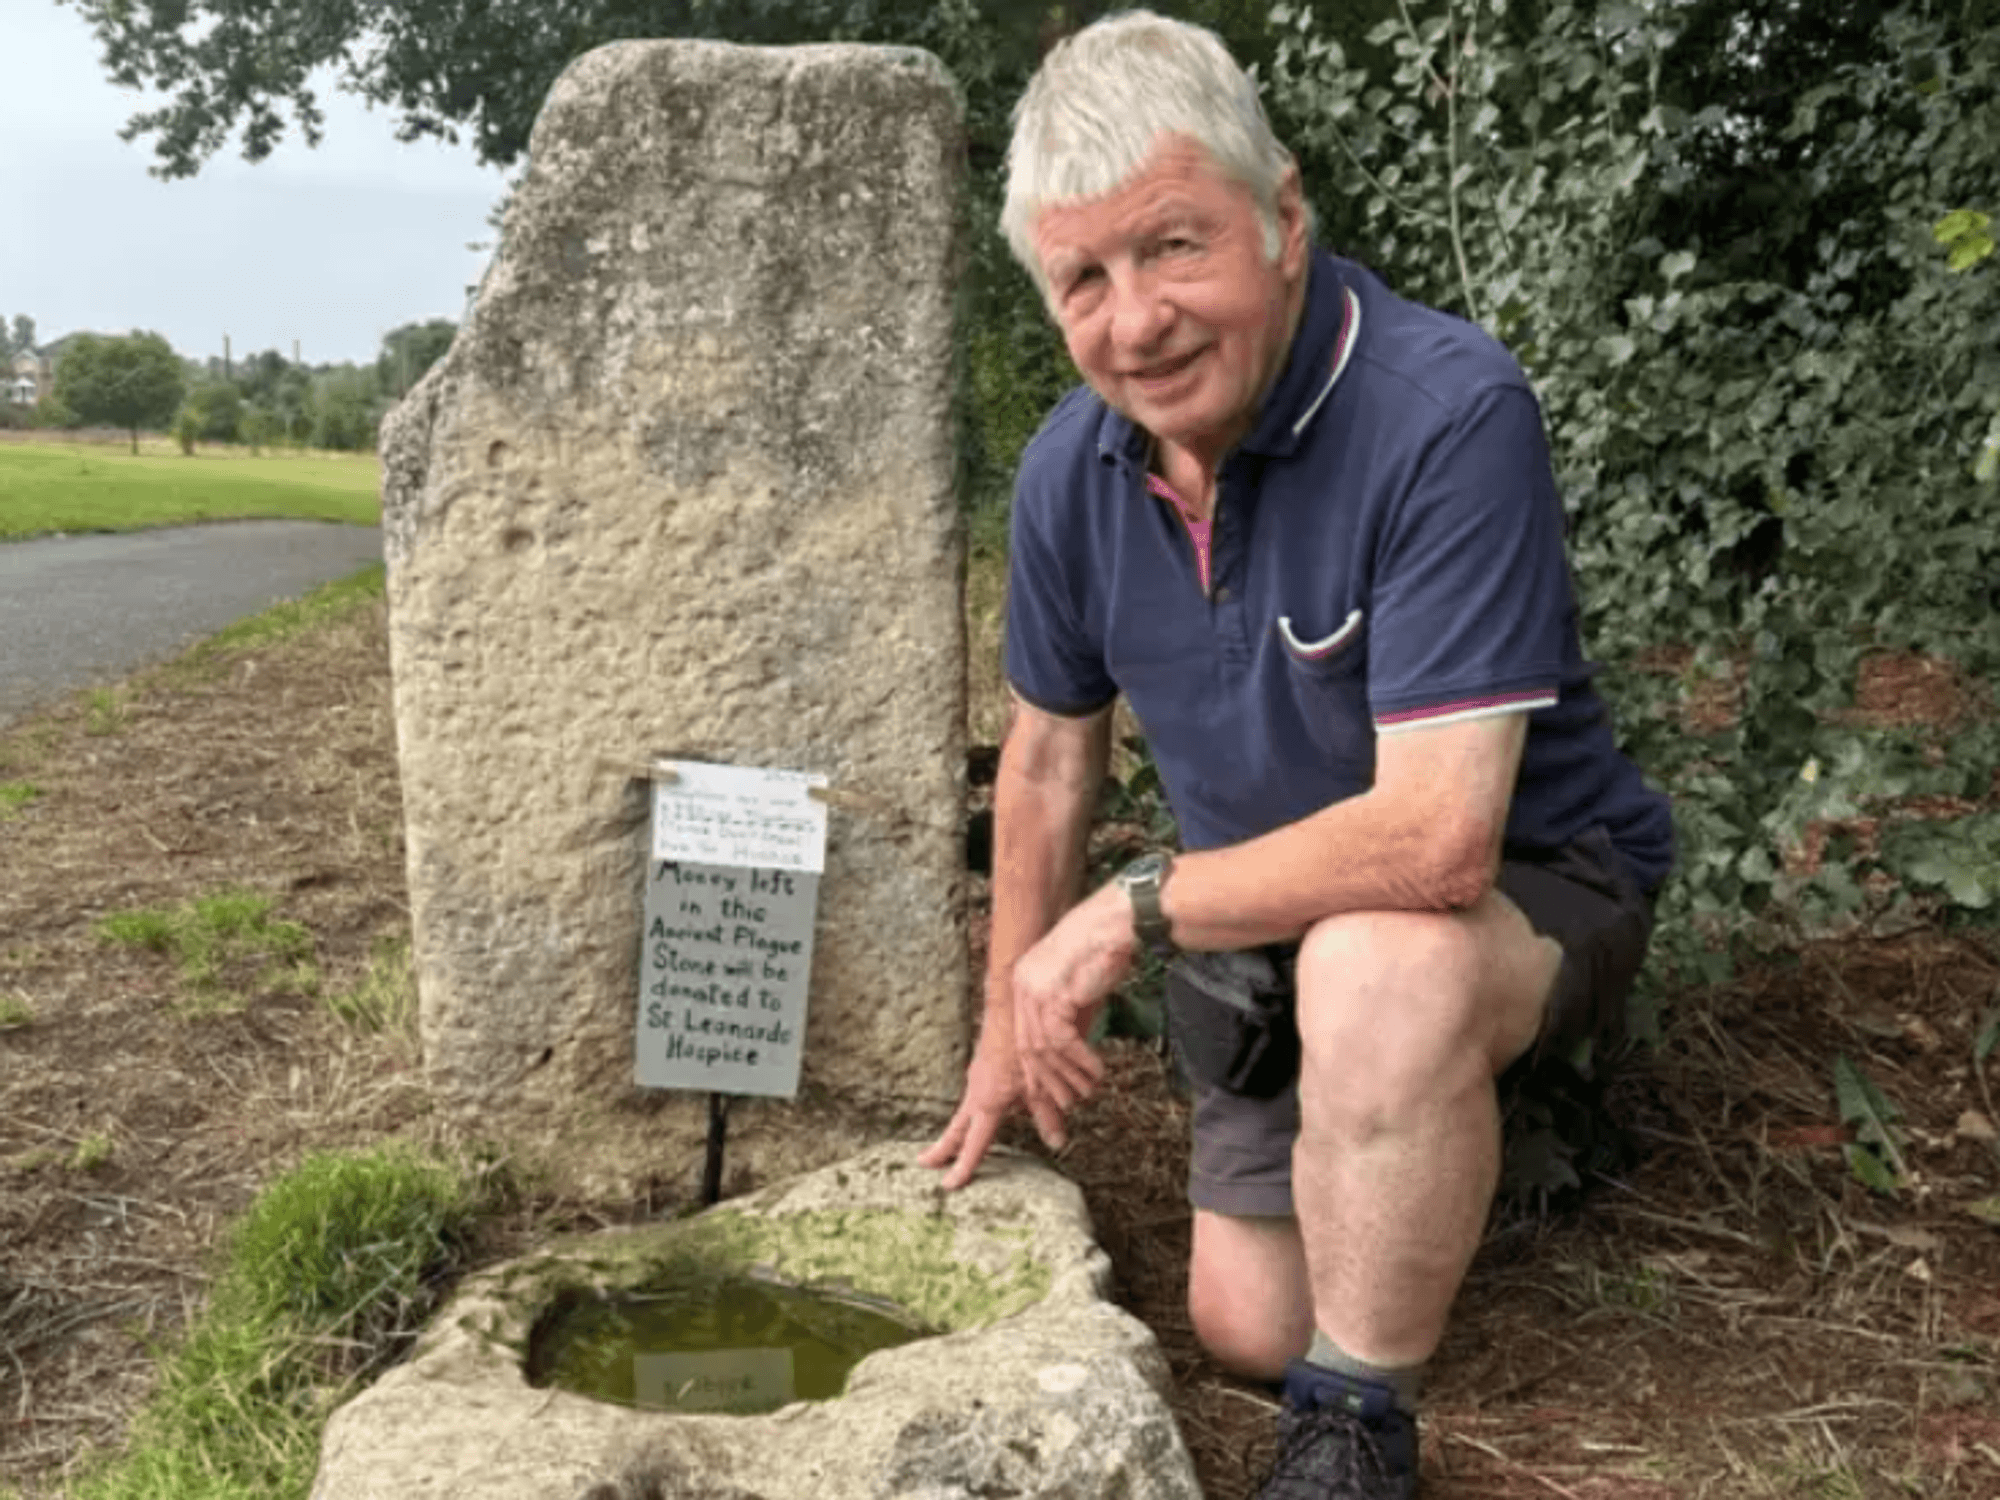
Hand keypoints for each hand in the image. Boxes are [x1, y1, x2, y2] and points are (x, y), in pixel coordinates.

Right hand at [920, 1020, 1042, 1190]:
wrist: (1011, 1005)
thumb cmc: (1026, 1044)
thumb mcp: (1043, 1086)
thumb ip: (1048, 1116)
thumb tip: (1057, 1142)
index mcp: (988, 1102)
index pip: (973, 1143)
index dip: (962, 1167)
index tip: (948, 1185)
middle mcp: (977, 1091)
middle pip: (956, 1128)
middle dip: (942, 1148)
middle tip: (925, 1163)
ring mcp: (978, 1076)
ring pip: (966, 1109)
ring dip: (960, 1127)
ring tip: (952, 1143)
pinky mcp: (983, 1064)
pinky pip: (977, 1092)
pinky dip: (976, 1106)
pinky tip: (988, 1106)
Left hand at [1010, 883, 1136, 1147]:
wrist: (1117, 922)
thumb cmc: (1104, 950)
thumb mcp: (1080, 990)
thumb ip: (1070, 1018)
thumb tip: (1072, 1053)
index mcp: (1023, 981)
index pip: (1024, 1036)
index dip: (1036, 1071)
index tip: (1049, 1096)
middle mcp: (1022, 985)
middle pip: (1028, 1048)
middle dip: (1047, 1083)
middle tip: (1067, 1105)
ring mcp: (1034, 989)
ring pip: (1044, 1049)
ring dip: (1068, 1076)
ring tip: (1088, 1091)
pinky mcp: (1053, 994)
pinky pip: (1062, 1041)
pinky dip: (1079, 1062)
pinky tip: (1096, 1072)